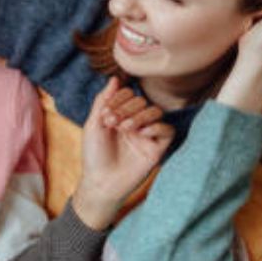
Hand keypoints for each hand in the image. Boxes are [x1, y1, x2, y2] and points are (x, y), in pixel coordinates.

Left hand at [74, 77, 171, 229]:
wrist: (101, 182)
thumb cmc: (94, 155)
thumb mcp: (93, 124)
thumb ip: (103, 100)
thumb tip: (115, 78)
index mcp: (119, 116)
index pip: (128, 94)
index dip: (119, 99)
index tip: (105, 114)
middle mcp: (135, 123)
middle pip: (141, 102)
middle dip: (127, 108)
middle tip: (113, 123)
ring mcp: (147, 135)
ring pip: (156, 112)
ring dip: (141, 115)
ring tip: (126, 128)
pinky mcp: (157, 148)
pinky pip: (167, 130)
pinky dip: (156, 127)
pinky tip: (142, 134)